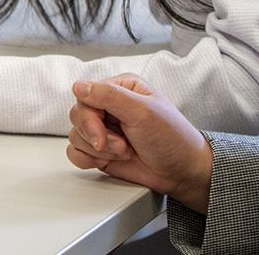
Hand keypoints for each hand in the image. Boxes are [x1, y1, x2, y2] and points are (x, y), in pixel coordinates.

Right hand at [66, 75, 212, 212]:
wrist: (183, 173)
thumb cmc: (173, 139)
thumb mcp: (143, 112)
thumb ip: (109, 96)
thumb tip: (78, 86)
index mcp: (120, 89)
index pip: (85, 95)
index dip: (89, 117)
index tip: (102, 135)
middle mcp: (109, 107)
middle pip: (77, 115)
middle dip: (96, 136)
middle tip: (122, 147)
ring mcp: (104, 129)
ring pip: (75, 135)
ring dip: (98, 150)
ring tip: (124, 153)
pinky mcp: (101, 150)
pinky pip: (75, 152)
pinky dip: (87, 159)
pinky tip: (107, 161)